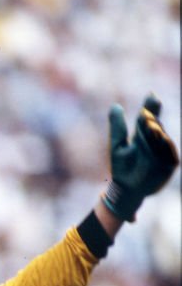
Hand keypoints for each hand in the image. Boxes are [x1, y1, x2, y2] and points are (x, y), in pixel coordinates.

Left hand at [102, 94, 178, 221]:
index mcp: (143, 135)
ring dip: (158, 133)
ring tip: (151, 126)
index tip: (151, 95)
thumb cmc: (121, 168)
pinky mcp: (170, 163)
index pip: (148, 118)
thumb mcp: (117, 146)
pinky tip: (162, 139)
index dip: (150, 107)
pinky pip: (170, 153)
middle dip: (153, 120)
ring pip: (163, 138)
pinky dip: (165, 147)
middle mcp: (156, 141)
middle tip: (146, 114)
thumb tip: (115, 106)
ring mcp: (164, 152)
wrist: (126, 191)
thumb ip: (117, 128)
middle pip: (156, 126)